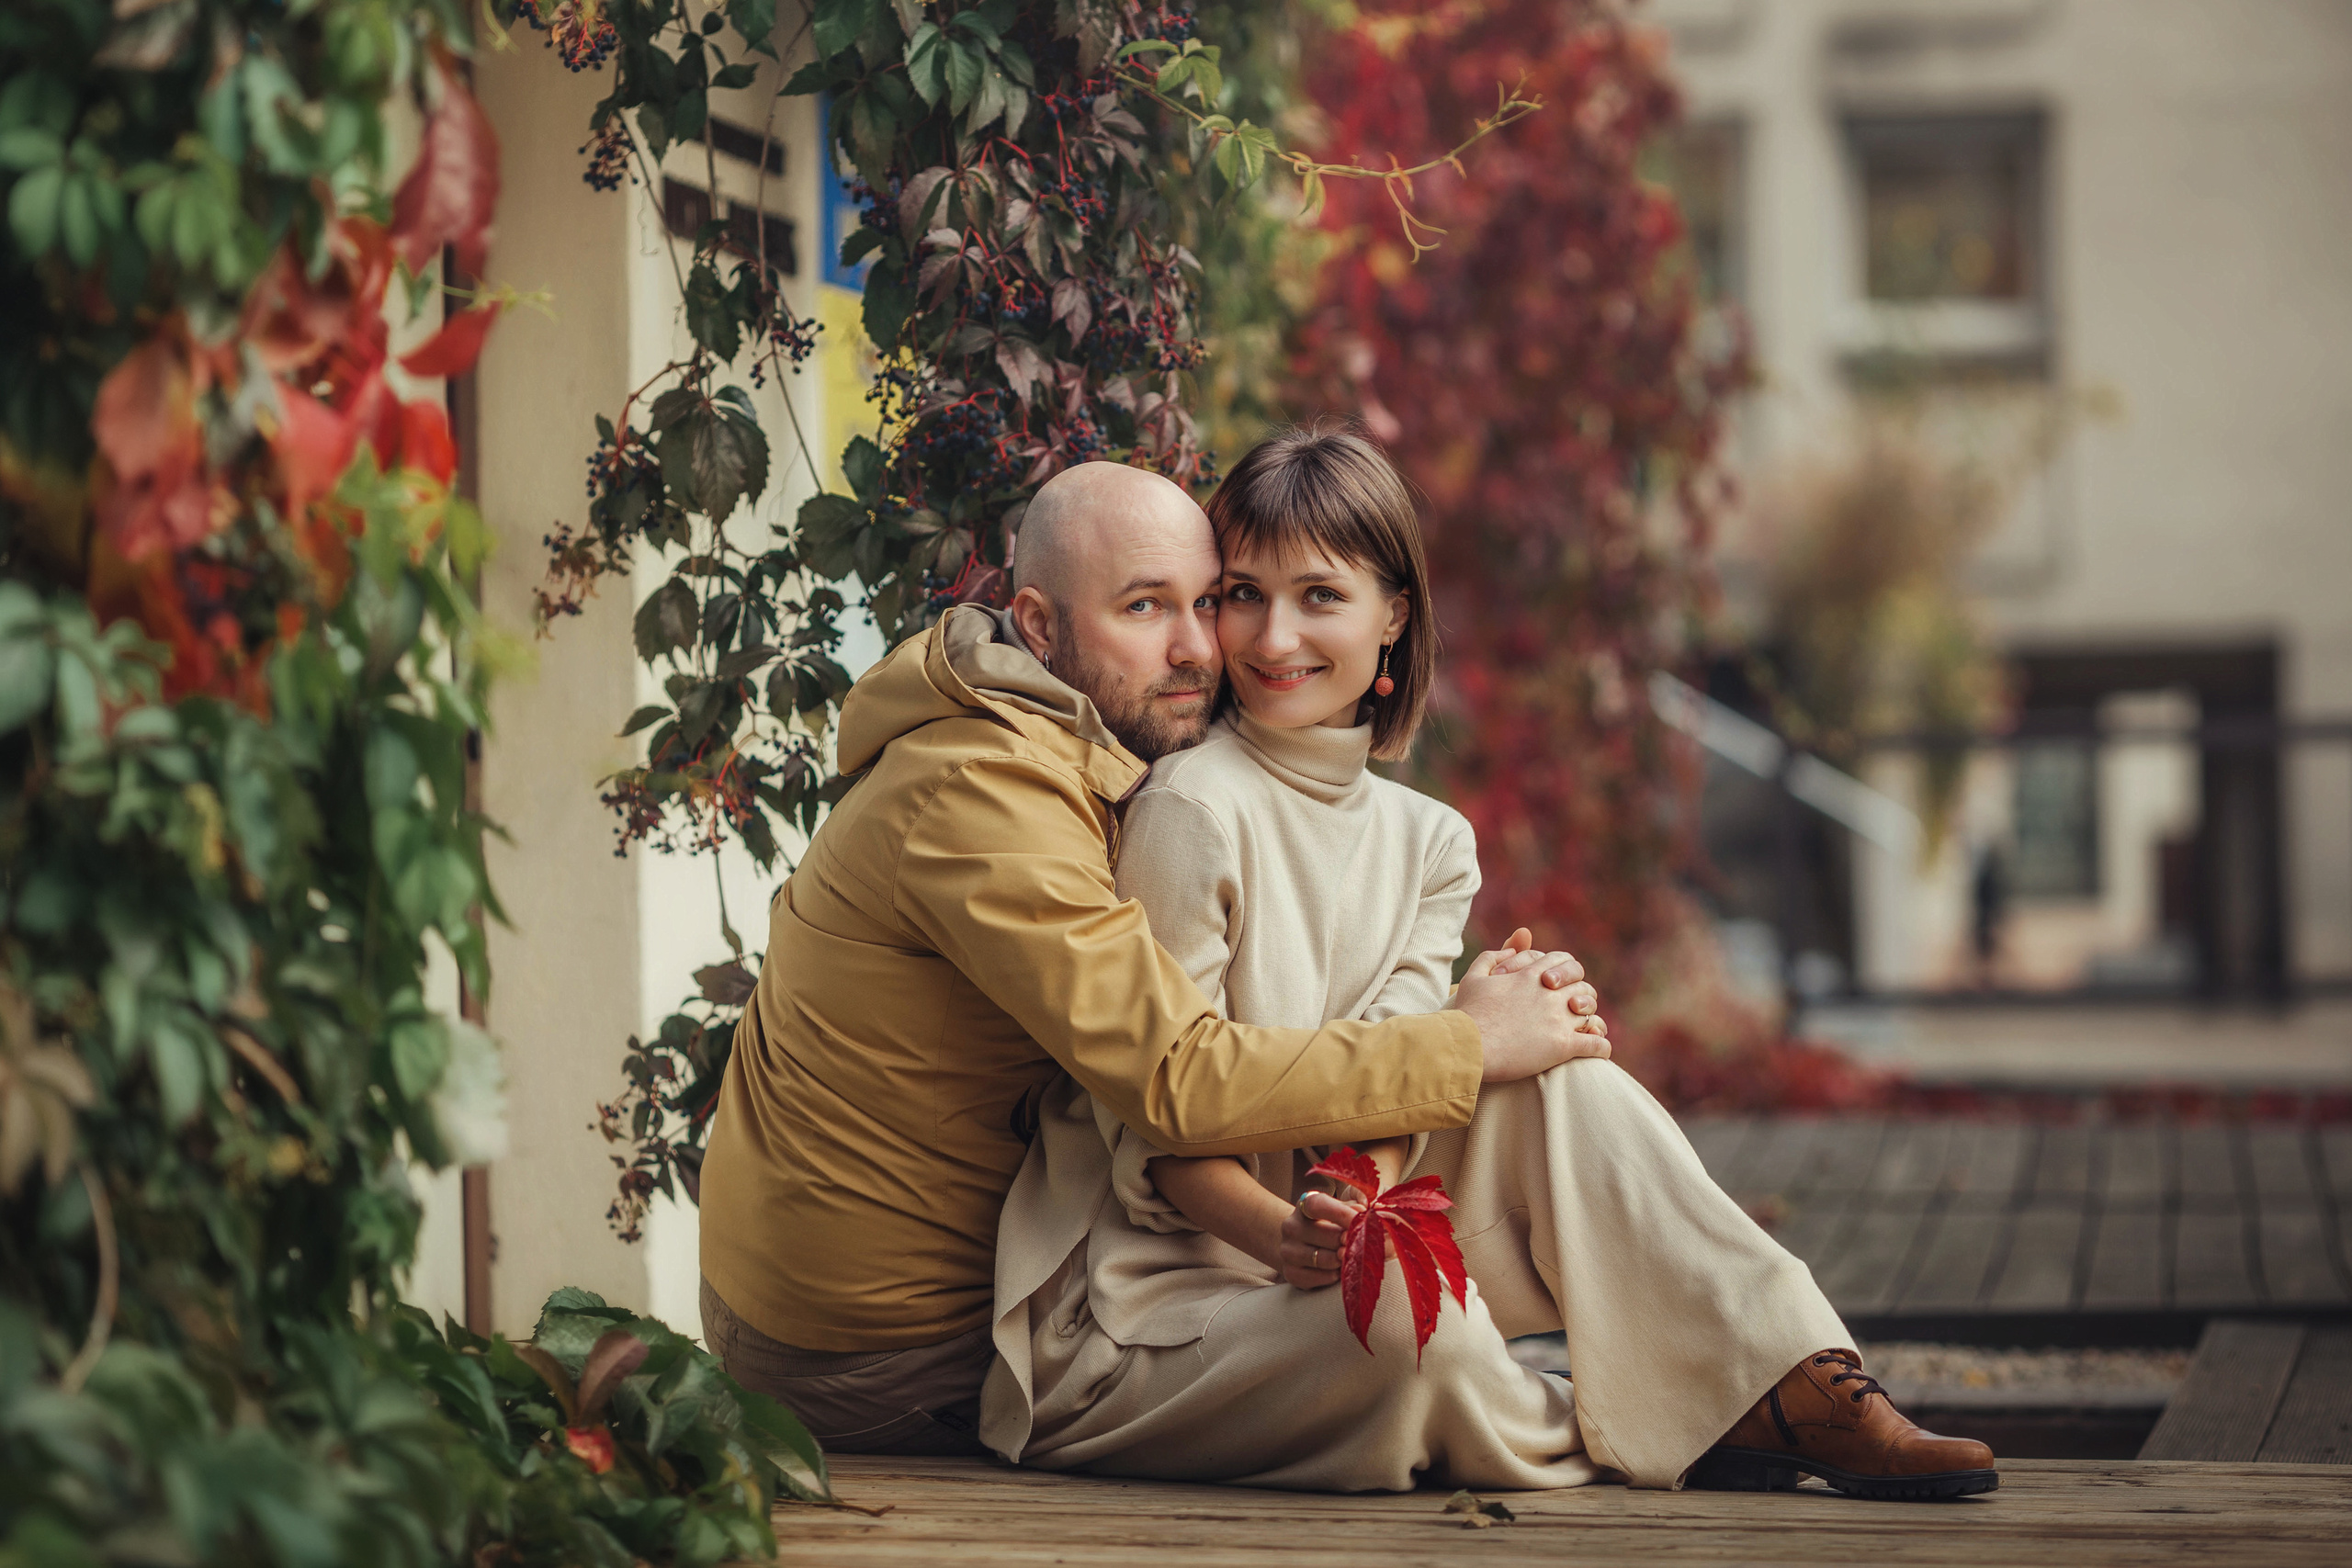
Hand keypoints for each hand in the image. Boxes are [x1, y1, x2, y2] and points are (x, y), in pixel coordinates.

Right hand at [1276, 1191, 1357, 1289]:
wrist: (1303, 1244)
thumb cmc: (1329, 1223)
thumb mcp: (1339, 1207)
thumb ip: (1352, 1206)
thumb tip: (1362, 1211)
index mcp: (1304, 1204)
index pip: (1319, 1205)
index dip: (1342, 1214)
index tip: (1362, 1221)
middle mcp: (1291, 1226)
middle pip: (1327, 1235)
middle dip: (1348, 1241)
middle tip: (1362, 1244)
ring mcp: (1288, 1251)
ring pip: (1323, 1259)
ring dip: (1342, 1260)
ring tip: (1350, 1256)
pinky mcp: (1291, 1273)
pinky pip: (1319, 1278)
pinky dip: (1333, 1276)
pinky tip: (1338, 1270)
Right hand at [1449, 929, 1612, 1083]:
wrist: (1468, 1046)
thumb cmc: (1467, 1014)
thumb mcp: (1473, 977)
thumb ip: (1492, 957)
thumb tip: (1510, 948)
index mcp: (1531, 975)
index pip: (1564, 961)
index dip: (1567, 970)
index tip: (1563, 982)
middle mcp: (1550, 994)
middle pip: (1583, 987)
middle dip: (1583, 996)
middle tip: (1577, 1008)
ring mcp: (1559, 1019)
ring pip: (1592, 1013)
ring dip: (1593, 1020)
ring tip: (1590, 1029)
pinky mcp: (1563, 1046)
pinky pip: (1595, 1044)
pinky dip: (1601, 1046)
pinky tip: (1600, 1050)